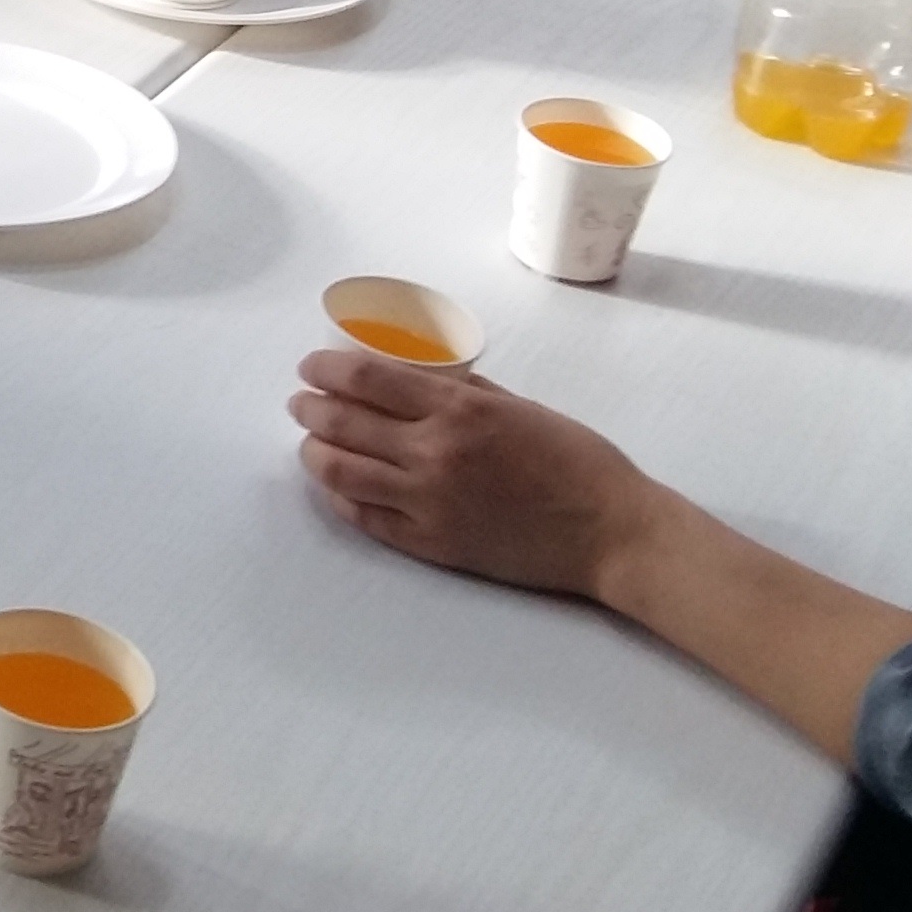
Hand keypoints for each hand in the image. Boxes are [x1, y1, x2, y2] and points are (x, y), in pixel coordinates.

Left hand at [286, 351, 662, 599]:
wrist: (610, 532)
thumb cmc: (578, 461)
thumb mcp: (520, 406)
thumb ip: (463, 391)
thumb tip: (413, 374)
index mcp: (459, 409)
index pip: (366, 378)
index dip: (326, 369)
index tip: (311, 367)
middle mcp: (434, 452)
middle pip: (343, 422)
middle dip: (310, 408)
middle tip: (301, 403)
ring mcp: (428, 502)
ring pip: (341, 472)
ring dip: (313, 452)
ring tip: (310, 444)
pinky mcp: (431, 544)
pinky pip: (365, 517)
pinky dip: (341, 496)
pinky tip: (336, 485)